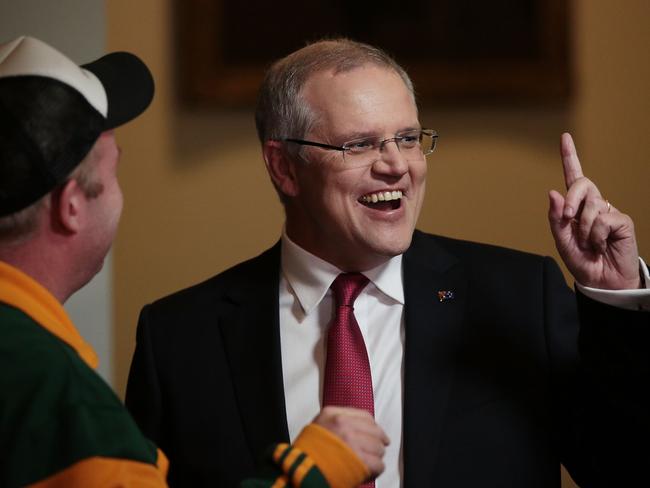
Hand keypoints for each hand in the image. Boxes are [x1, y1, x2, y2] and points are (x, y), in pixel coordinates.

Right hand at [312, 406, 388, 479]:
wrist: (301, 470)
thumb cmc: (308, 451)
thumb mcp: (319, 424)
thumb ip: (337, 420)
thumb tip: (361, 427)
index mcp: (333, 414)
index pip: (365, 416)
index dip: (374, 427)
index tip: (377, 434)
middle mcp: (343, 424)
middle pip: (375, 431)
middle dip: (377, 442)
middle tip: (377, 450)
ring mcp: (352, 442)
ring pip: (378, 448)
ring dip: (376, 456)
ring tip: (369, 462)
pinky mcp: (359, 460)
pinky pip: (379, 464)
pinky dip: (376, 470)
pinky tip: (368, 471)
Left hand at [548, 133, 639, 288]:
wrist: (601, 281)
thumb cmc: (582, 260)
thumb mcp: (562, 241)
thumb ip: (556, 218)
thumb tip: (553, 192)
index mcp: (576, 207)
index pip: (573, 177)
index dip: (570, 156)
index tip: (565, 137)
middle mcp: (594, 204)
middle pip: (581, 183)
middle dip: (571, 200)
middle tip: (569, 219)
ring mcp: (609, 211)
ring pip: (591, 205)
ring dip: (583, 229)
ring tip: (589, 244)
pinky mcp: (622, 220)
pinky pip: (603, 219)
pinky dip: (596, 235)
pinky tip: (601, 245)